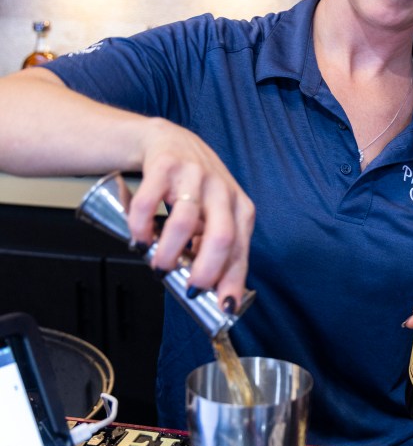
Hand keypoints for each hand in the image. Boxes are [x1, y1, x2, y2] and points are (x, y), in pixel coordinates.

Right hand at [126, 118, 254, 305]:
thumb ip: (213, 248)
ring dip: (168, 252)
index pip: (240, 250)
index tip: (222, 304)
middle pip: (221, 236)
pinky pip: (149, 202)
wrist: (167, 141)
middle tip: (188, 288)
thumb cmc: (194, 186)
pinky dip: (141, 226)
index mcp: (240, 207)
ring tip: (159, 264)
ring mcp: (194, 175)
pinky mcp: (164, 165)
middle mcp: (221, 190)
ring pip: (184, 221)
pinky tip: (138, 239)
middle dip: (204, 270)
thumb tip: (210, 292)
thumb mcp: (214, 215)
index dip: (232, 280)